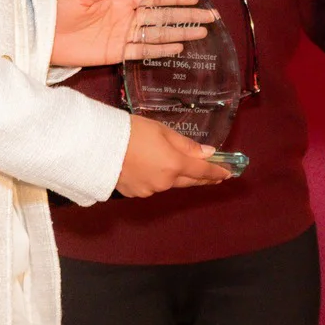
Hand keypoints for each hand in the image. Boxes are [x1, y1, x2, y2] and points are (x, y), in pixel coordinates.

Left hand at [50, 0, 216, 67]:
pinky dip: (160, 50)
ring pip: (158, 35)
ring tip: (201, 33)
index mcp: (120, 0)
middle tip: (209, 17)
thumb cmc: (60, 10)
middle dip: (186, 17)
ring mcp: (124, 36)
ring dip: (179, 33)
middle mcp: (127, 18)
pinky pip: (143, 51)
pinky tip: (178, 47)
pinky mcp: (117, 53)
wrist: (43, 36)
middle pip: (162, 17)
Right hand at [115, 116, 232, 196]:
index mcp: (174, 165)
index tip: (228, 174)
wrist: (96, 145)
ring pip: (169, 184)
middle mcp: (165, 182)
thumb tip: (208, 153)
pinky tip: (150, 168)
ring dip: (176, 176)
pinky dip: (156, 178)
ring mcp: (149, 190)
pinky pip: (152, 186)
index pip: (202, 171)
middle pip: (188, 181)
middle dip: (202, 177)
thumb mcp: (161, 131)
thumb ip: (186, 145)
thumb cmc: (130, 131)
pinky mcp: (134, 194)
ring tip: (177, 166)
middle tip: (214, 176)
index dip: (216, 172)